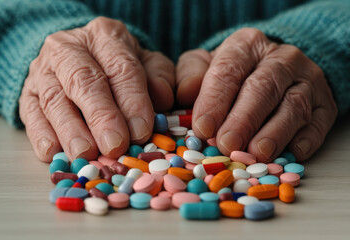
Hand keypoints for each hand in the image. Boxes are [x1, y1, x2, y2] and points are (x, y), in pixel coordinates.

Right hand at [19, 17, 174, 161]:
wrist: (79, 56)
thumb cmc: (118, 64)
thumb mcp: (146, 63)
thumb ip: (159, 77)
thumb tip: (163, 99)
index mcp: (105, 35)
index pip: (120, 68)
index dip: (132, 101)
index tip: (141, 131)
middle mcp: (69, 47)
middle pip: (84, 81)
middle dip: (101, 116)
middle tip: (114, 146)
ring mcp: (43, 69)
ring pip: (54, 98)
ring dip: (70, 130)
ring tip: (85, 154)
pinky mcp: (27, 91)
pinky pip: (30, 112)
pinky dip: (40, 134)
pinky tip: (52, 152)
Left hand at [176, 28, 336, 161]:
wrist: (276, 67)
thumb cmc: (234, 72)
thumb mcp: (206, 64)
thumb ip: (191, 75)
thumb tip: (182, 94)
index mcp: (246, 45)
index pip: (229, 70)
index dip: (215, 101)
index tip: (203, 128)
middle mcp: (280, 58)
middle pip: (262, 88)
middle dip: (243, 120)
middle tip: (227, 145)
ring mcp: (307, 80)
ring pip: (292, 106)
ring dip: (274, 133)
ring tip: (256, 154)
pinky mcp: (325, 103)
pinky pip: (318, 122)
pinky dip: (305, 140)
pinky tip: (289, 154)